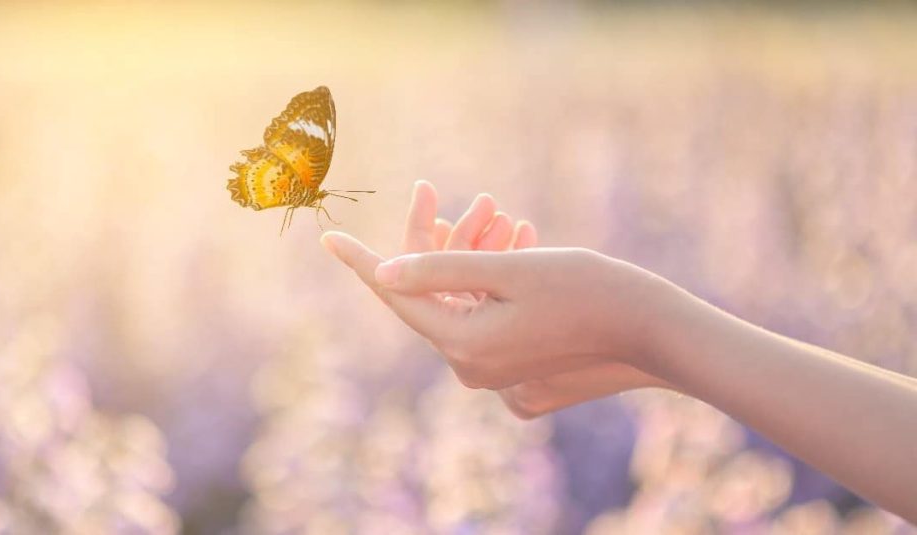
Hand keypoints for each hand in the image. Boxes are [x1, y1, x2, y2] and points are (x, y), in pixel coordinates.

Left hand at [322, 182, 673, 406]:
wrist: (650, 328)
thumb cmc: (585, 289)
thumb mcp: (508, 269)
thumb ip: (440, 268)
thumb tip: (382, 273)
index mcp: (464, 344)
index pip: (395, 296)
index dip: (361, 261)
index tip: (328, 237)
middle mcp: (471, 366)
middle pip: (428, 295)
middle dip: (434, 241)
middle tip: (431, 195)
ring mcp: (491, 370)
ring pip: (456, 299)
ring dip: (467, 254)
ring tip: (493, 210)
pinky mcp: (511, 364)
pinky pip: (480, 312)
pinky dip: (485, 276)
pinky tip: (508, 238)